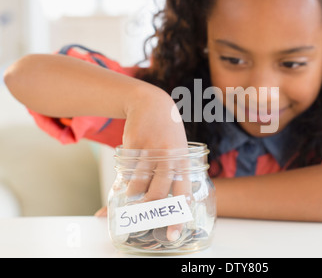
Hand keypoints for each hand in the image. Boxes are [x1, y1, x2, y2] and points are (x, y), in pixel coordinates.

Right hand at [102, 84, 190, 241]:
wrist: (151, 104)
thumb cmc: (167, 132)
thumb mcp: (179, 150)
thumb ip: (175, 174)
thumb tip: (166, 202)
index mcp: (184, 162)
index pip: (183, 194)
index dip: (178, 216)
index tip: (172, 234)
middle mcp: (169, 158)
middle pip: (157, 194)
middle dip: (147, 211)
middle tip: (141, 220)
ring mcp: (150, 152)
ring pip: (138, 185)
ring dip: (132, 196)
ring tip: (131, 196)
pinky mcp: (133, 147)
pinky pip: (126, 173)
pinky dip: (123, 182)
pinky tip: (124, 182)